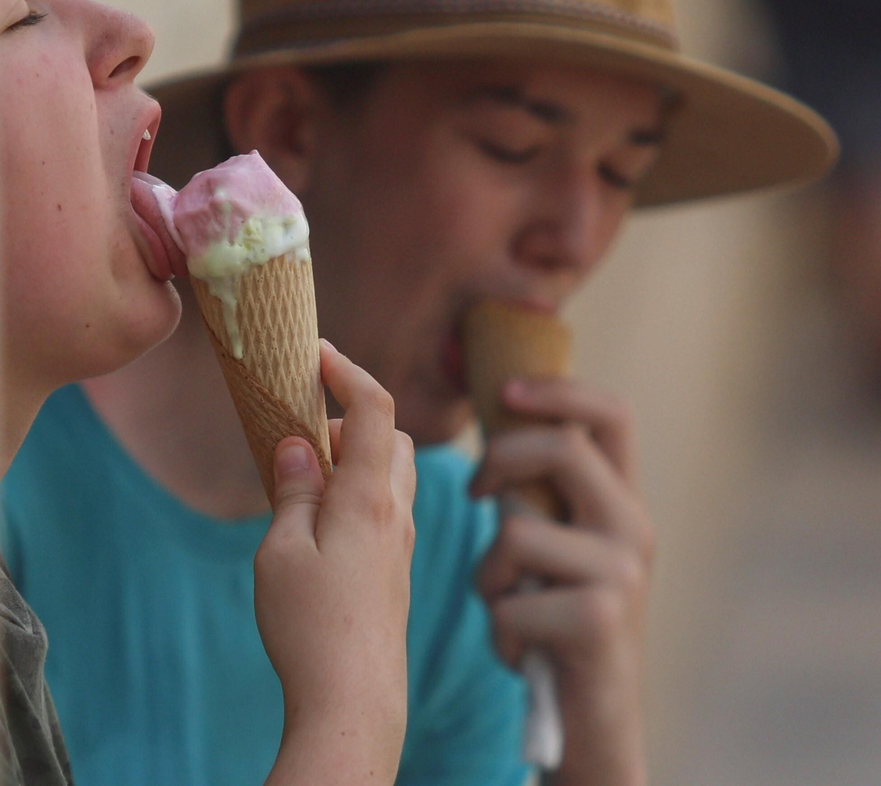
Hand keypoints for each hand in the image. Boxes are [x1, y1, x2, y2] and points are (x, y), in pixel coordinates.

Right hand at [258, 340, 415, 785]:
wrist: (354, 702)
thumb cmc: (311, 627)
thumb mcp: (280, 552)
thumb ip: (292, 492)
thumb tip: (297, 445)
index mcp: (367, 498)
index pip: (373, 407)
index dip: (347, 369)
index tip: (316, 352)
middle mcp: (395, 514)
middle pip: (391, 436)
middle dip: (351, 416)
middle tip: (300, 428)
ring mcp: (402, 545)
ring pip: (393, 474)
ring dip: (357, 457)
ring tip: (305, 477)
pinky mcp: (397, 573)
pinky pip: (387, 509)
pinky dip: (360, 492)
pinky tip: (321, 521)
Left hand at [470, 376, 653, 785]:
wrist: (595, 720)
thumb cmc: (554, 622)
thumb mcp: (552, 545)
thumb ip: (536, 491)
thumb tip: (493, 422)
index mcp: (620, 502)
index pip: (611, 414)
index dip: (559, 389)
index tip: (503, 390)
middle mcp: (633, 528)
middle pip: (562, 448)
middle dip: (498, 461)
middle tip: (474, 495)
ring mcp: (622, 574)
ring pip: (517, 530)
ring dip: (488, 573)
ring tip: (507, 604)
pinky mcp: (600, 621)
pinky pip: (508, 600)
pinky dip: (497, 627)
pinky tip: (519, 649)